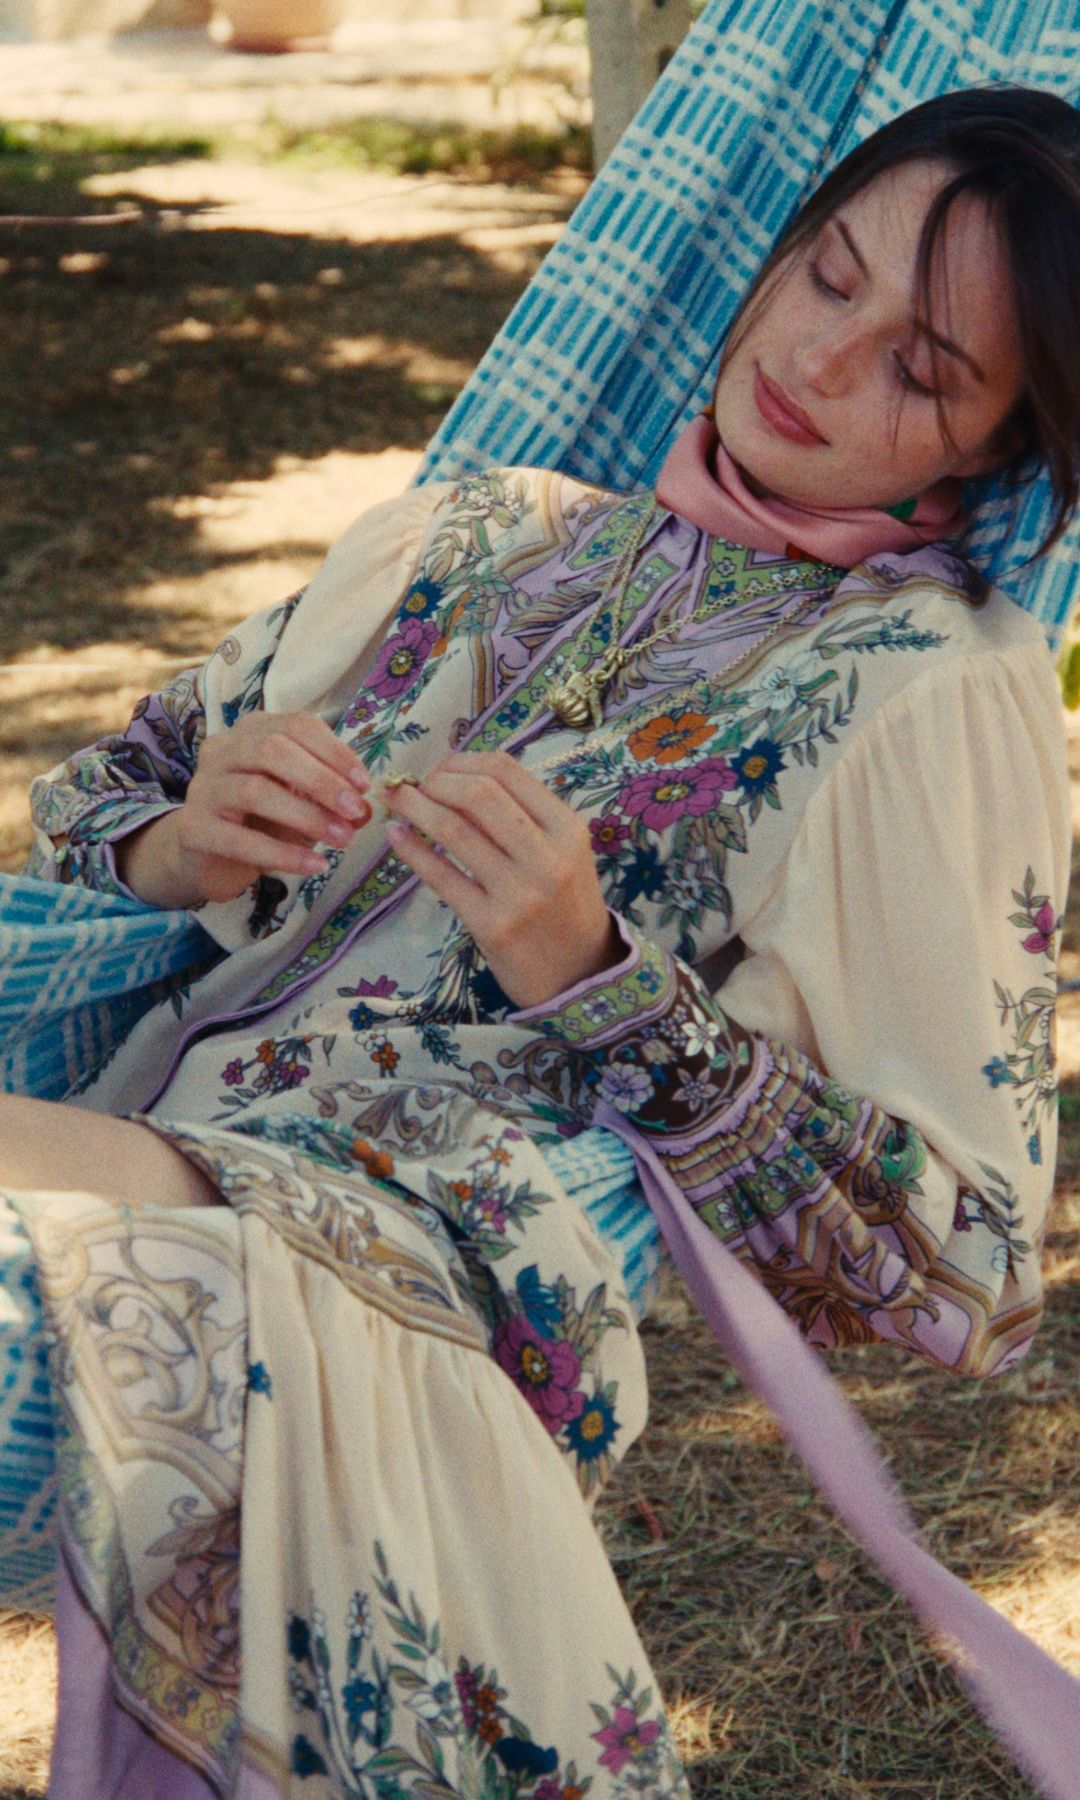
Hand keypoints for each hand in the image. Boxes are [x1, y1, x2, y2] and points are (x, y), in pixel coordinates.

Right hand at [172, 711, 371, 904]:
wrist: (211, 857)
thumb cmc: (262, 820)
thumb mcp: (304, 804)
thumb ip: (334, 801)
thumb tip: (367, 810)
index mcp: (252, 731)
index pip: (297, 725)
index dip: (335, 752)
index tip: (364, 784)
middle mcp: (222, 750)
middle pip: (273, 750)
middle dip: (322, 780)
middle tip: (355, 811)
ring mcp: (203, 787)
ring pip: (256, 791)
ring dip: (307, 816)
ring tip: (342, 839)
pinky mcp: (192, 828)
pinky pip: (240, 840)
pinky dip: (282, 854)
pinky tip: (313, 865)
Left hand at [382, 749, 621, 1009]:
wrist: (581, 973)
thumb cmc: (565, 904)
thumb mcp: (563, 852)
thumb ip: (523, 816)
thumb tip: (455, 778)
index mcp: (567, 828)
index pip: (506, 771)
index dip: (462, 761)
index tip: (440, 770)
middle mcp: (547, 857)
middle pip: (478, 793)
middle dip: (436, 781)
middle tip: (415, 786)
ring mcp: (519, 893)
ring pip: (454, 831)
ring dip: (414, 807)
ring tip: (394, 800)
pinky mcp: (491, 925)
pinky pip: (441, 877)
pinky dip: (412, 850)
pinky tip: (396, 836)